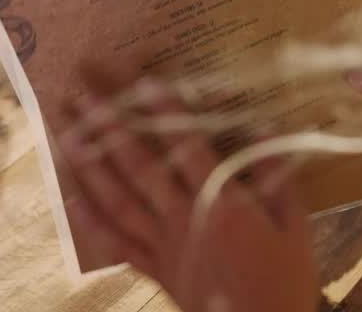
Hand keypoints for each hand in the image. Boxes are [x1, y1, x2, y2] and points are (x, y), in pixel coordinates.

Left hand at [61, 80, 318, 311]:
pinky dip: (90, 220)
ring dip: (89, 163)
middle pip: (140, 166)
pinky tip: (69, 196)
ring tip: (65, 132)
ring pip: (118, 199)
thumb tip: (261, 126)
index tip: (143, 81)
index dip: (166, 113)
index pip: (188, 148)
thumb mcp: (296, 225)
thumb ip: (276, 175)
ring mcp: (165, 245)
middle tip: (82, 94)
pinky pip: (116, 243)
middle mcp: (185, 219)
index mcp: (223, 203)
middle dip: (110, 128)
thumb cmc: (286, 280)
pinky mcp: (156, 270)